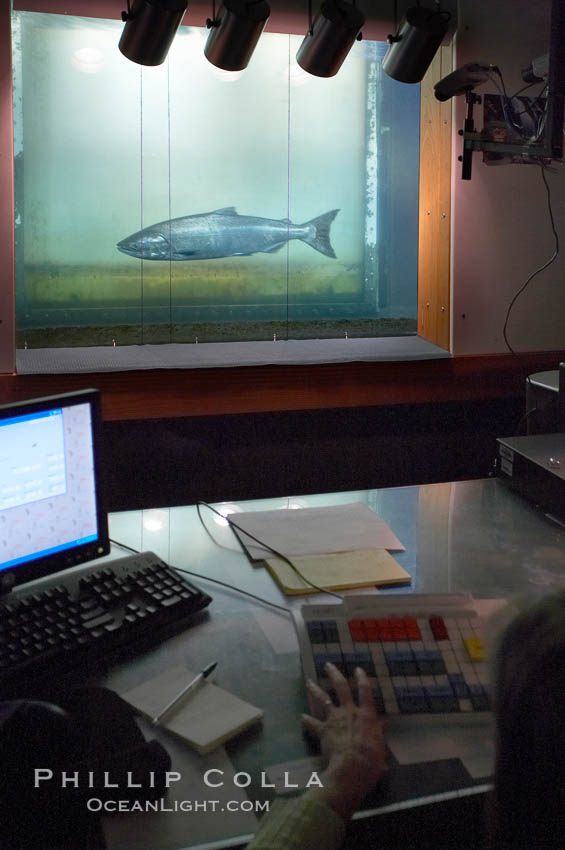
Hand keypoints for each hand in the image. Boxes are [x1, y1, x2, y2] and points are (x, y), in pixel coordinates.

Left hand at [302, 663, 386, 820]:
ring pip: (323, 699)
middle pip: (341, 687)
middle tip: (327, 665)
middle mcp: (349, 711)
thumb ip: (378, 733)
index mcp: (366, 714)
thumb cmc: (371, 759)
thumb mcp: (381, 746)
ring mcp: (335, 719)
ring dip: (315, 689)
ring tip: (308, 682)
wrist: (351, 767)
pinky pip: (313, 723)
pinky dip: (307, 720)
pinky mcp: (323, 730)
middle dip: (334, 674)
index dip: (362, 679)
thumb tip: (381, 725)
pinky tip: (302, 717)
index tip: (357, 669)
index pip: (365, 692)